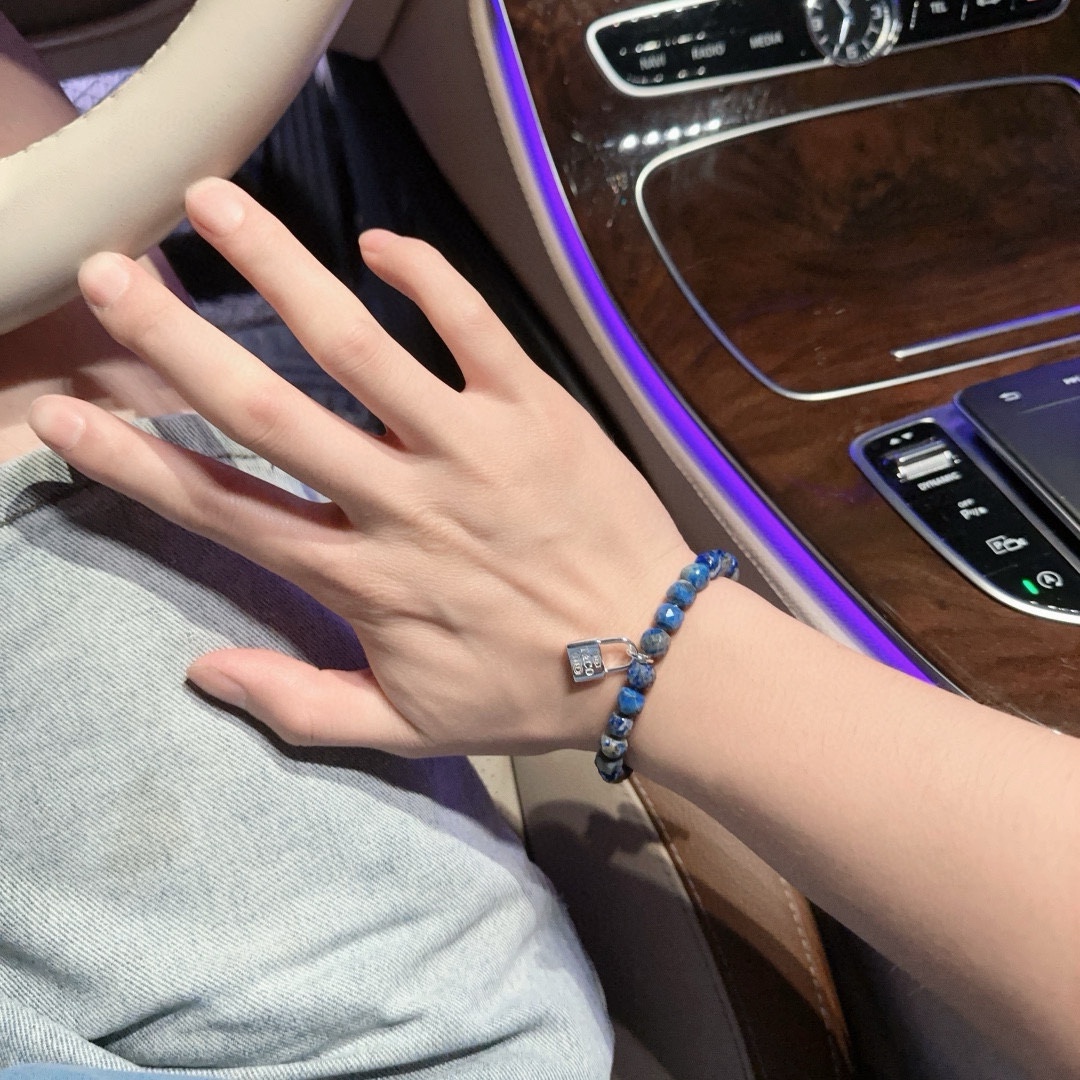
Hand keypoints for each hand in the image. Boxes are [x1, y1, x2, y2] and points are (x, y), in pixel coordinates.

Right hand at [29, 178, 691, 756]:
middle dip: (173, 339)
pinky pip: (473, 326)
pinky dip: (426, 275)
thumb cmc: (531, 692)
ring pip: (356, 346)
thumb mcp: (408, 729)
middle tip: (108, 272)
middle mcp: (399, 502)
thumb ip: (298, 708)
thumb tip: (198, 671)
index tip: (64, 415)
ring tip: (211, 204)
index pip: (220, 511)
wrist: (655, 660)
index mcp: (359, 578)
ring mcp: (469, 446)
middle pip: (265, 409)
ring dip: (278, 270)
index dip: (133, 461)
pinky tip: (378, 242)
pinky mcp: (536, 410)